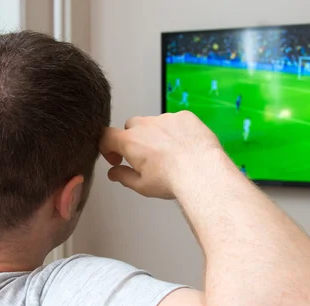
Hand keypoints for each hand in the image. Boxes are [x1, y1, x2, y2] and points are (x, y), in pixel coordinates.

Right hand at [100, 111, 221, 198]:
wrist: (202, 172)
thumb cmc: (172, 180)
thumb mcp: (141, 185)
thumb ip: (123, 176)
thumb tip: (114, 173)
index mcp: (130, 141)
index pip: (107, 136)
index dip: (108, 148)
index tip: (116, 158)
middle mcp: (145, 125)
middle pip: (131, 127)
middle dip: (134, 140)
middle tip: (145, 158)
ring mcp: (166, 118)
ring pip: (154, 123)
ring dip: (156, 135)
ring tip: (170, 154)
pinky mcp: (184, 116)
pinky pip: (175, 120)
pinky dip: (176, 131)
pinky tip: (184, 147)